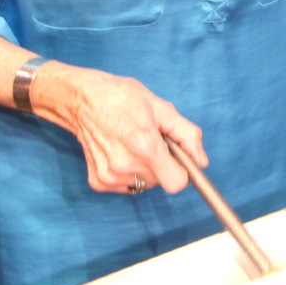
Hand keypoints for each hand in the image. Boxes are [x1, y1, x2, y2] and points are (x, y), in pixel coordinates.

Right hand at [34, 64, 206, 195]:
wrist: (84, 101)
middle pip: (161, 181)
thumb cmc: (124, 99)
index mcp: (145, 146)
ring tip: (133, 143)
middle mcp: (125, 166)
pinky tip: (120, 152)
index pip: (176, 183)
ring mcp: (109, 176)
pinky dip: (129, 172)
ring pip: (145, 183)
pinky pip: (127, 185)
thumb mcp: (162, 109)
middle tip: (150, 140)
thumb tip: (201, 161)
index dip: (181, 170)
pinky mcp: (98, 182)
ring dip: (145, 167)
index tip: (176, 157)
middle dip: (162, 163)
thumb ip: (187, 136)